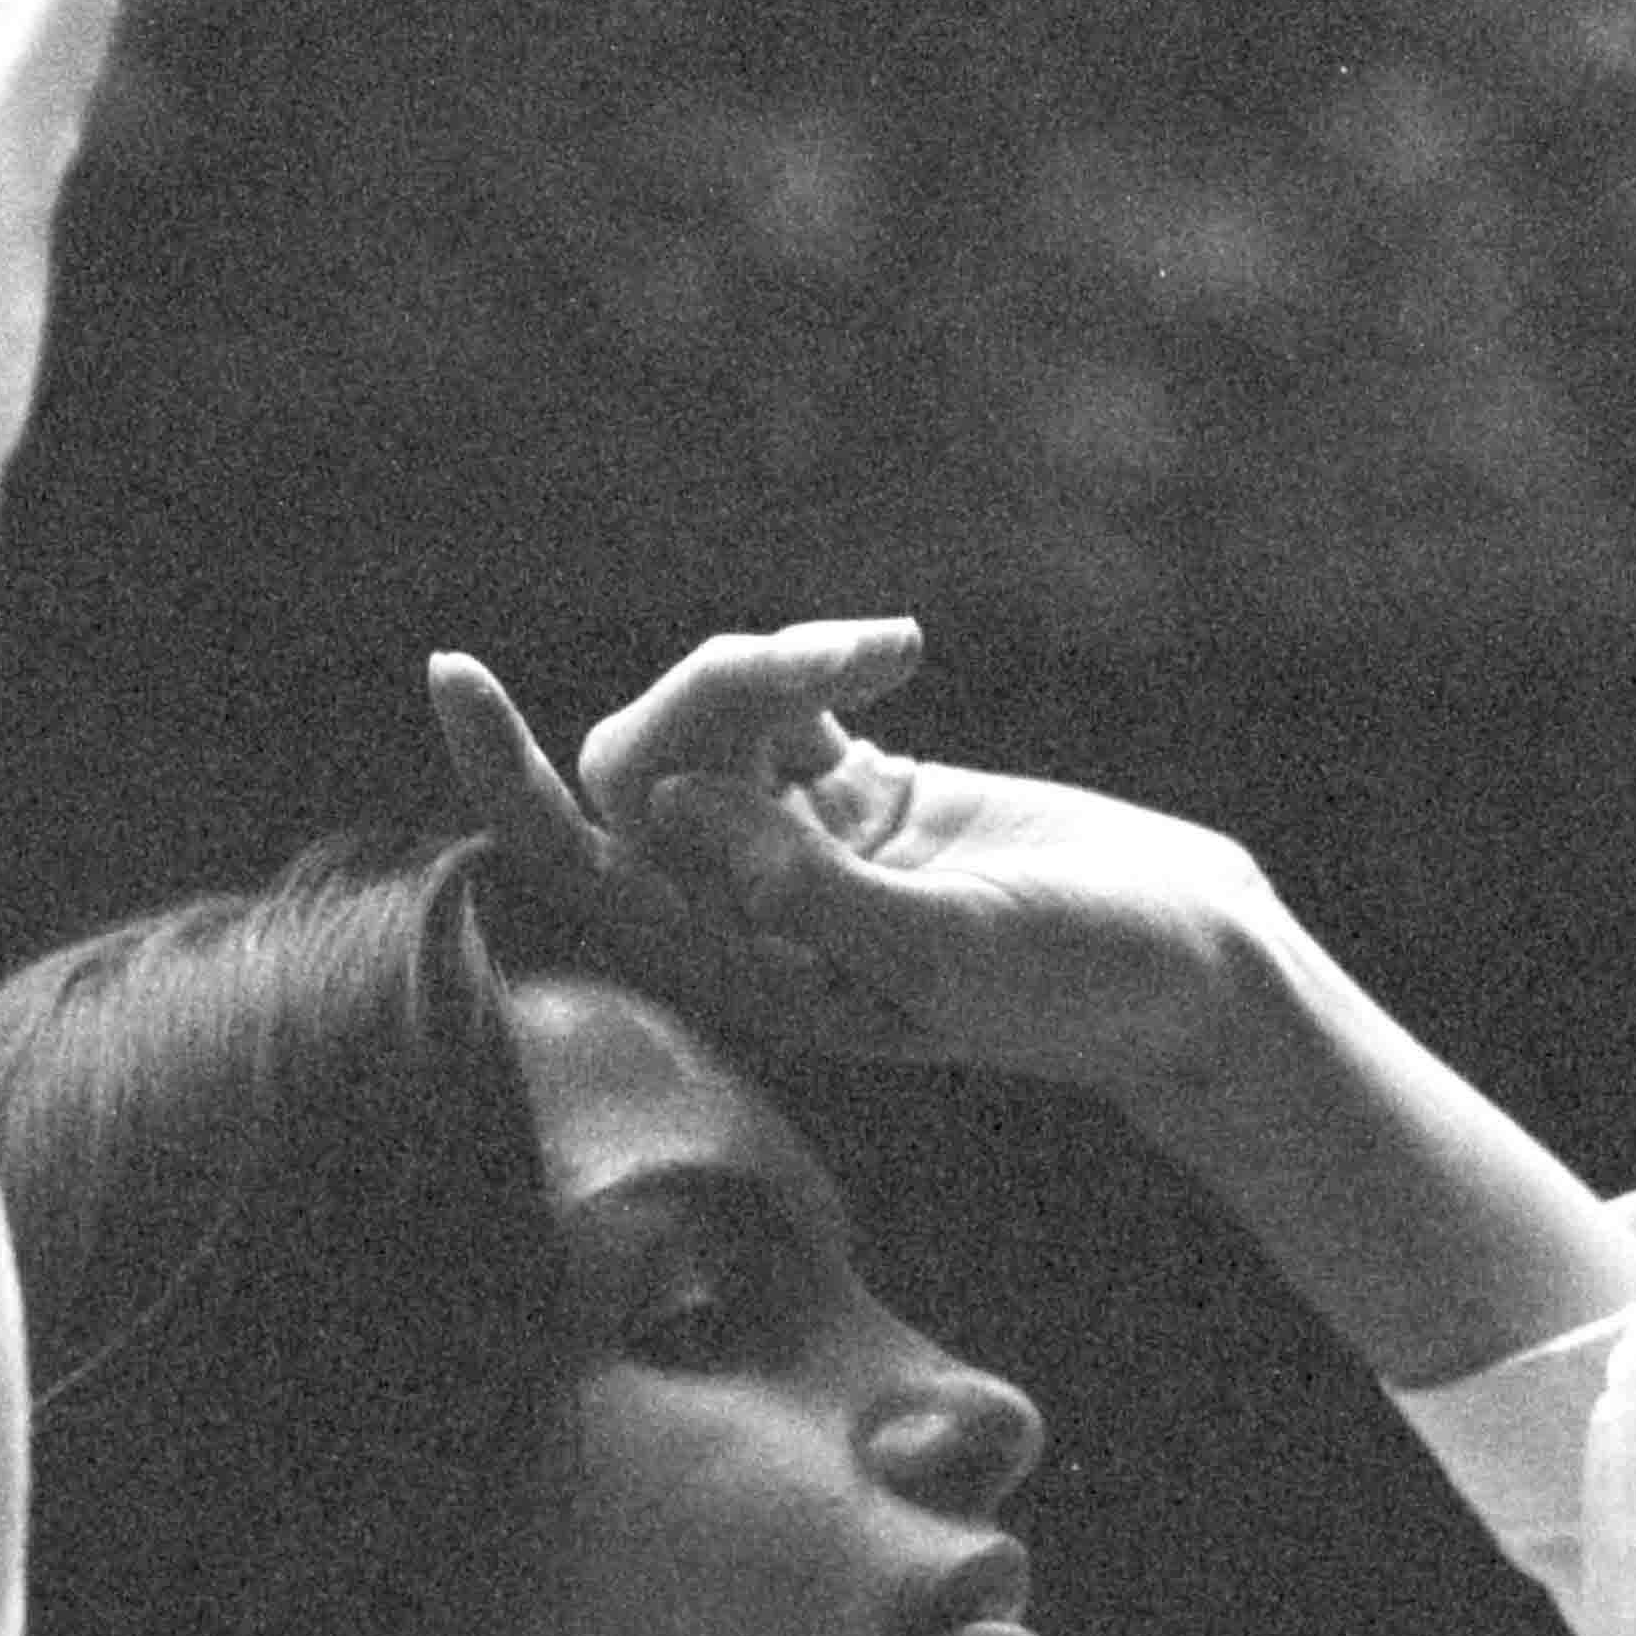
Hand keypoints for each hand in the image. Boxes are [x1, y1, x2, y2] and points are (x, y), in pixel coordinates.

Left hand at [426, 618, 1274, 1098]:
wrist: (1183, 963)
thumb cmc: (1077, 980)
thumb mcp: (942, 945)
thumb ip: (804, 889)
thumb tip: (670, 811)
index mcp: (747, 972)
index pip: (585, 872)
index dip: (508, 781)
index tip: (452, 674)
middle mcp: (750, 918)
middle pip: (638, 773)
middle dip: (711, 693)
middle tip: (834, 664)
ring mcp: (796, 853)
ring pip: (704, 724)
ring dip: (777, 665)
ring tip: (888, 655)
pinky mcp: (853, 795)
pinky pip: (774, 701)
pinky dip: (819, 659)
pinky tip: (903, 660)